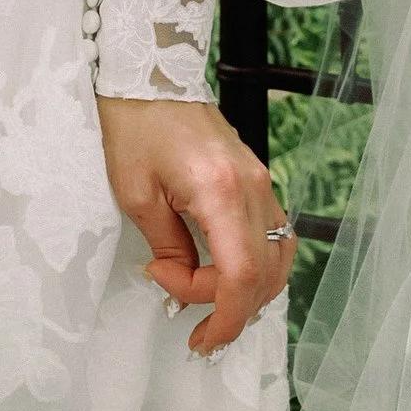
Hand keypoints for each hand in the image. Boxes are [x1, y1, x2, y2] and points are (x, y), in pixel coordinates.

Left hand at [95, 97, 291, 357]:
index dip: (225, 318)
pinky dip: (253, 263)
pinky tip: (222, 270)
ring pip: (276, 258)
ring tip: (204, 296)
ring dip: (246, 288)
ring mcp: (261, 181)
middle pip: (263, 274)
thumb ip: (167, 247)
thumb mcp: (136, 194)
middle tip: (186, 311)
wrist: (151, 72)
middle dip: (227, 306)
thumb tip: (179, 281)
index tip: (199, 337)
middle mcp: (252, 187)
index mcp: (220, 191)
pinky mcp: (257, 177)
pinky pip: (271, 235)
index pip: (242, 276)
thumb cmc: (134, 124)